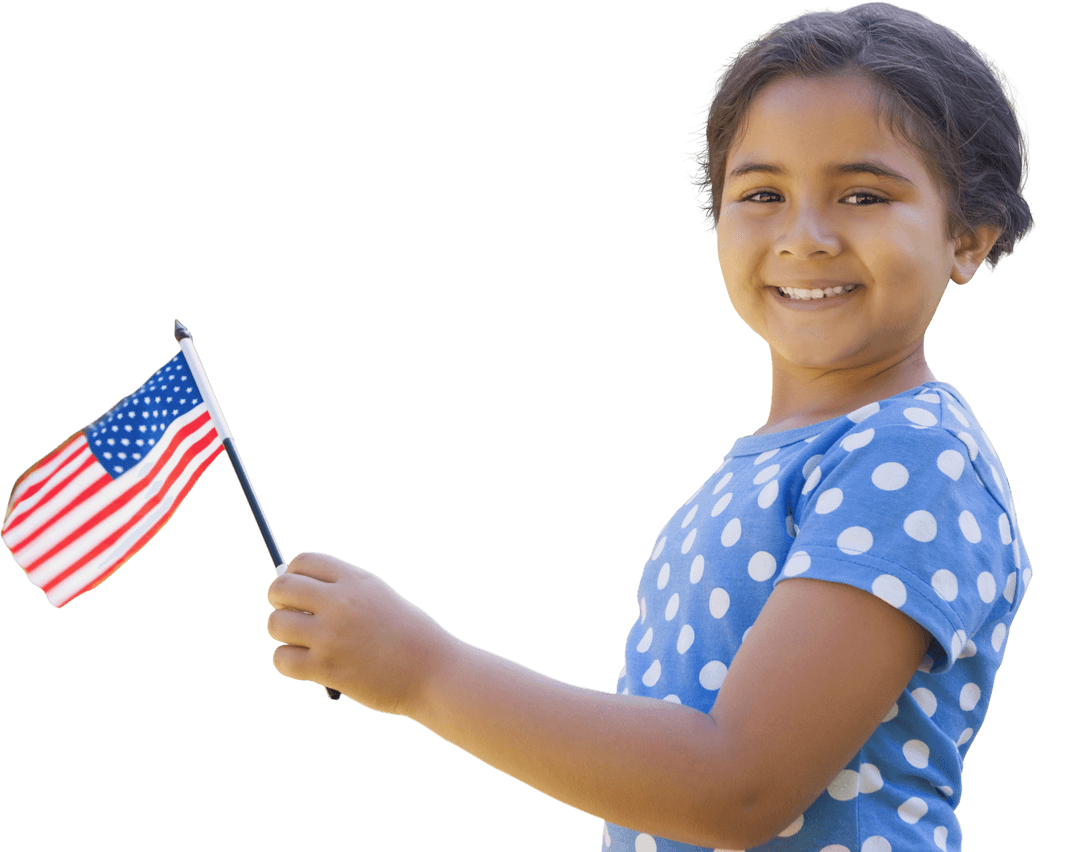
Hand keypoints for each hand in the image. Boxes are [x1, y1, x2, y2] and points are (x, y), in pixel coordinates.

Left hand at [267, 552, 450, 715]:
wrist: (434, 671)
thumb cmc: (406, 635)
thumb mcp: (378, 598)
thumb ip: (341, 591)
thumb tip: (291, 593)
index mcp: (356, 580)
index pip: (304, 561)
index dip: (293, 574)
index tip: (298, 592)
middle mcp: (341, 602)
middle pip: (281, 588)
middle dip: (279, 601)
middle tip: (292, 616)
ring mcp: (332, 636)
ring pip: (276, 624)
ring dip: (283, 634)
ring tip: (303, 643)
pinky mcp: (327, 668)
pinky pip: (281, 659)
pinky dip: (287, 662)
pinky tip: (307, 665)